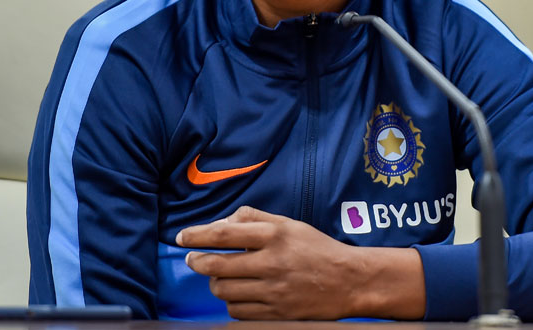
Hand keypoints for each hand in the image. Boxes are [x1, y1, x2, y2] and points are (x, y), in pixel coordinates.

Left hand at [176, 205, 424, 319]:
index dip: (196, 235)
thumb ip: (253, 218)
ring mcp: (274, 291)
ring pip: (224, 291)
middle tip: (192, 259)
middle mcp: (272, 263)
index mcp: (274, 235)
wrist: (350, 281)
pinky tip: (237, 294)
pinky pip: (238, 311)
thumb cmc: (316, 248)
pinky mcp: (277, 314)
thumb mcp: (288, 224)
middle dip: (197, 262)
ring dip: (215, 283)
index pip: (223, 234)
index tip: (182, 238)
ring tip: (219, 277)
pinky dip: (231, 302)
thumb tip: (219, 223)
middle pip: (217, 266)